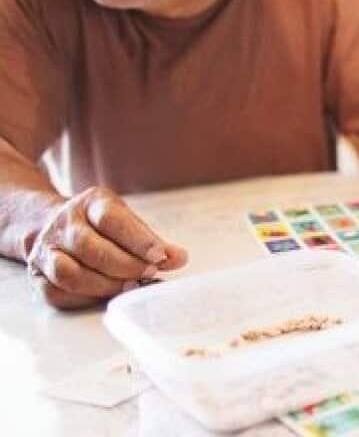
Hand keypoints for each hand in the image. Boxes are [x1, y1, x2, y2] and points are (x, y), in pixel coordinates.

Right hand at [26, 186, 187, 308]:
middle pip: (90, 248)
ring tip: (130, 286)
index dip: (138, 240)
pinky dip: (84, 298)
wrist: (52, 223)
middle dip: (125, 265)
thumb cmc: (101, 226)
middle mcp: (64, 223)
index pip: (111, 219)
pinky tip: (106, 295)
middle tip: (149, 273)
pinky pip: (56, 293)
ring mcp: (46, 249)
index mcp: (90, 203)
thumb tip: (179, 258)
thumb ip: (153, 241)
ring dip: (103, 285)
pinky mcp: (37, 273)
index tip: (161, 256)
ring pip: (69, 273)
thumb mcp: (128, 222)